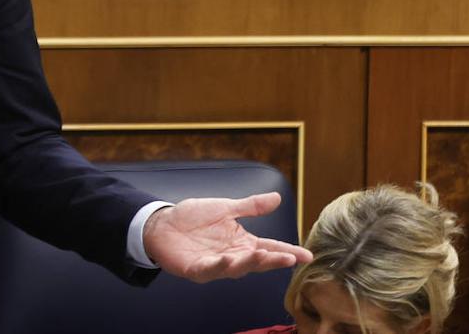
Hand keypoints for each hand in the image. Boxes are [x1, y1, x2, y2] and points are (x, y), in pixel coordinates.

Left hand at [143, 192, 311, 282]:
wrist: (162, 223)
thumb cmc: (192, 217)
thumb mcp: (226, 208)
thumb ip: (251, 207)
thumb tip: (277, 198)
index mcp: (241, 242)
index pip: (269, 248)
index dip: (287, 252)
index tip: (306, 255)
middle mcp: (232, 256)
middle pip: (256, 261)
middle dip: (272, 260)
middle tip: (289, 258)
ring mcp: (214, 264)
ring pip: (236, 268)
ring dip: (249, 263)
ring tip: (262, 255)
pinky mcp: (195, 269)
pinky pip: (209, 269)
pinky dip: (219, 266)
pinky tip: (228, 259)